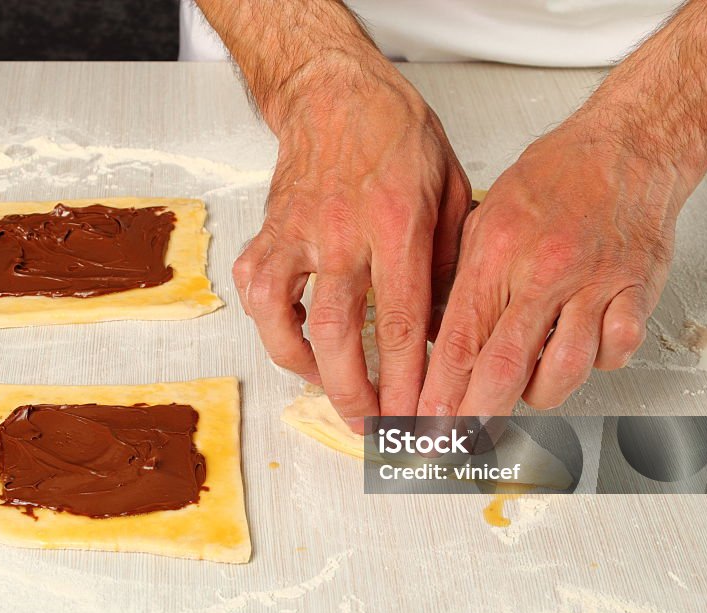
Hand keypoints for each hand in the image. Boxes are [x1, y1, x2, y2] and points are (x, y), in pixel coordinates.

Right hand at [233, 55, 471, 431]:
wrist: (334, 91)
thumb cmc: (394, 132)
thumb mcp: (449, 186)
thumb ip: (448, 259)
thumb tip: (446, 325)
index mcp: (397, 222)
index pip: (401, 320)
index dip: (407, 380)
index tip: (416, 417)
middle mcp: (342, 232)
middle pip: (342, 335)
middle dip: (357, 393)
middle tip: (374, 427)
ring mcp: (297, 233)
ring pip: (285, 320)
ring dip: (307, 370)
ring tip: (332, 392)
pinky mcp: (268, 233)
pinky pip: (257, 293)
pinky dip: (272, 328)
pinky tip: (296, 343)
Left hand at [419, 111, 694, 416]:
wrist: (628, 146)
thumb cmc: (555, 179)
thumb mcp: (485, 218)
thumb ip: (462, 278)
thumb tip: (436, 333)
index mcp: (497, 253)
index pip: (459, 338)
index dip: (440, 390)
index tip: (424, 422)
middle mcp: (543, 272)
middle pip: (505, 364)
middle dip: (477, 414)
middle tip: (461, 441)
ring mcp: (592, 284)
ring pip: (563, 369)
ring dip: (539, 393)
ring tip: (525, 391)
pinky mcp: (635, 291)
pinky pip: (615, 352)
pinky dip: (597, 364)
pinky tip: (582, 353)